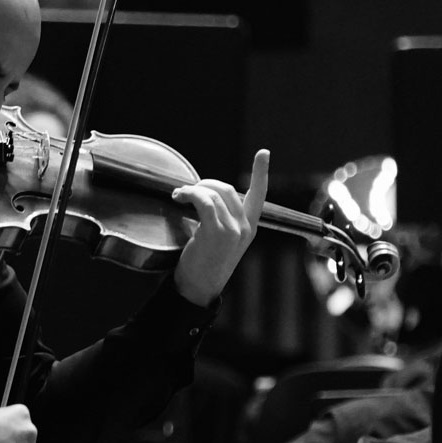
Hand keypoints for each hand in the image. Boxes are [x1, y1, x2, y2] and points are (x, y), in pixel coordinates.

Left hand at [172, 148, 269, 305]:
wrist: (197, 289)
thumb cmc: (201, 264)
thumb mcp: (217, 239)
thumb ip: (218, 219)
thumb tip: (201, 195)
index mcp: (249, 228)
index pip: (259, 195)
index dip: (261, 172)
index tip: (264, 153)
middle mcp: (245, 227)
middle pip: (227, 188)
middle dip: (205, 183)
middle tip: (187, 191)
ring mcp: (234, 230)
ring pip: (214, 192)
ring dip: (192, 189)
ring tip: (179, 195)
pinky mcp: (218, 232)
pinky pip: (204, 201)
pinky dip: (189, 194)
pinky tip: (179, 197)